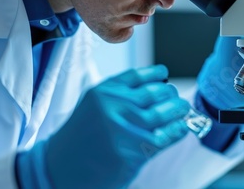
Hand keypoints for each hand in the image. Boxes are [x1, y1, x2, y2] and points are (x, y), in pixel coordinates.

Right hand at [16, 65, 189, 188]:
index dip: (157, 75)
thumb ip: (120, 95)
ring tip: (183, 110)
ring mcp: (124, 128)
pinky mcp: (133, 151)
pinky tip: (181, 128)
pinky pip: (165, 137)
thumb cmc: (80, 138)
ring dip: (179, 110)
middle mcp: (114, 106)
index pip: (139, 75)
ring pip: (163, 113)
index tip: (165, 76)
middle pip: (156, 92)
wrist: (60, 169)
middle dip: (171, 94)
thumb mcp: (93, 106)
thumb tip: (157, 87)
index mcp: (103, 91)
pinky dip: (178, 130)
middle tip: (176, 98)